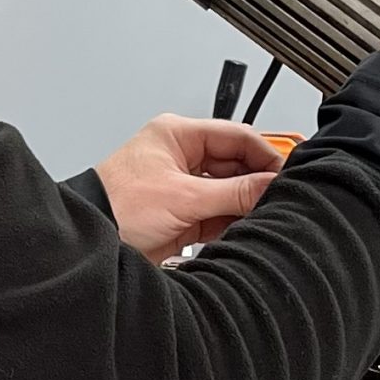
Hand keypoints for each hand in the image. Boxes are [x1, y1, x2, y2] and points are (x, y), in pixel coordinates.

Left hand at [94, 115, 286, 262]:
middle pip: (235, 164)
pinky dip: (232, 222)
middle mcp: (181, 157)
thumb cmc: (115, 206)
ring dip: (245, 205)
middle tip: (281, 199)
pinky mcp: (182, 216)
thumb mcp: (184, 197)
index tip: (288, 174)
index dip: (266, 154)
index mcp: (178, 136)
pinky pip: (218, 214)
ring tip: (265, 216)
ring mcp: (182, 187)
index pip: (236, 136)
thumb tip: (272, 185)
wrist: (90, 243)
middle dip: (257, 182)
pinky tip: (245, 229)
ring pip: (229, 192)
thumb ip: (234, 193)